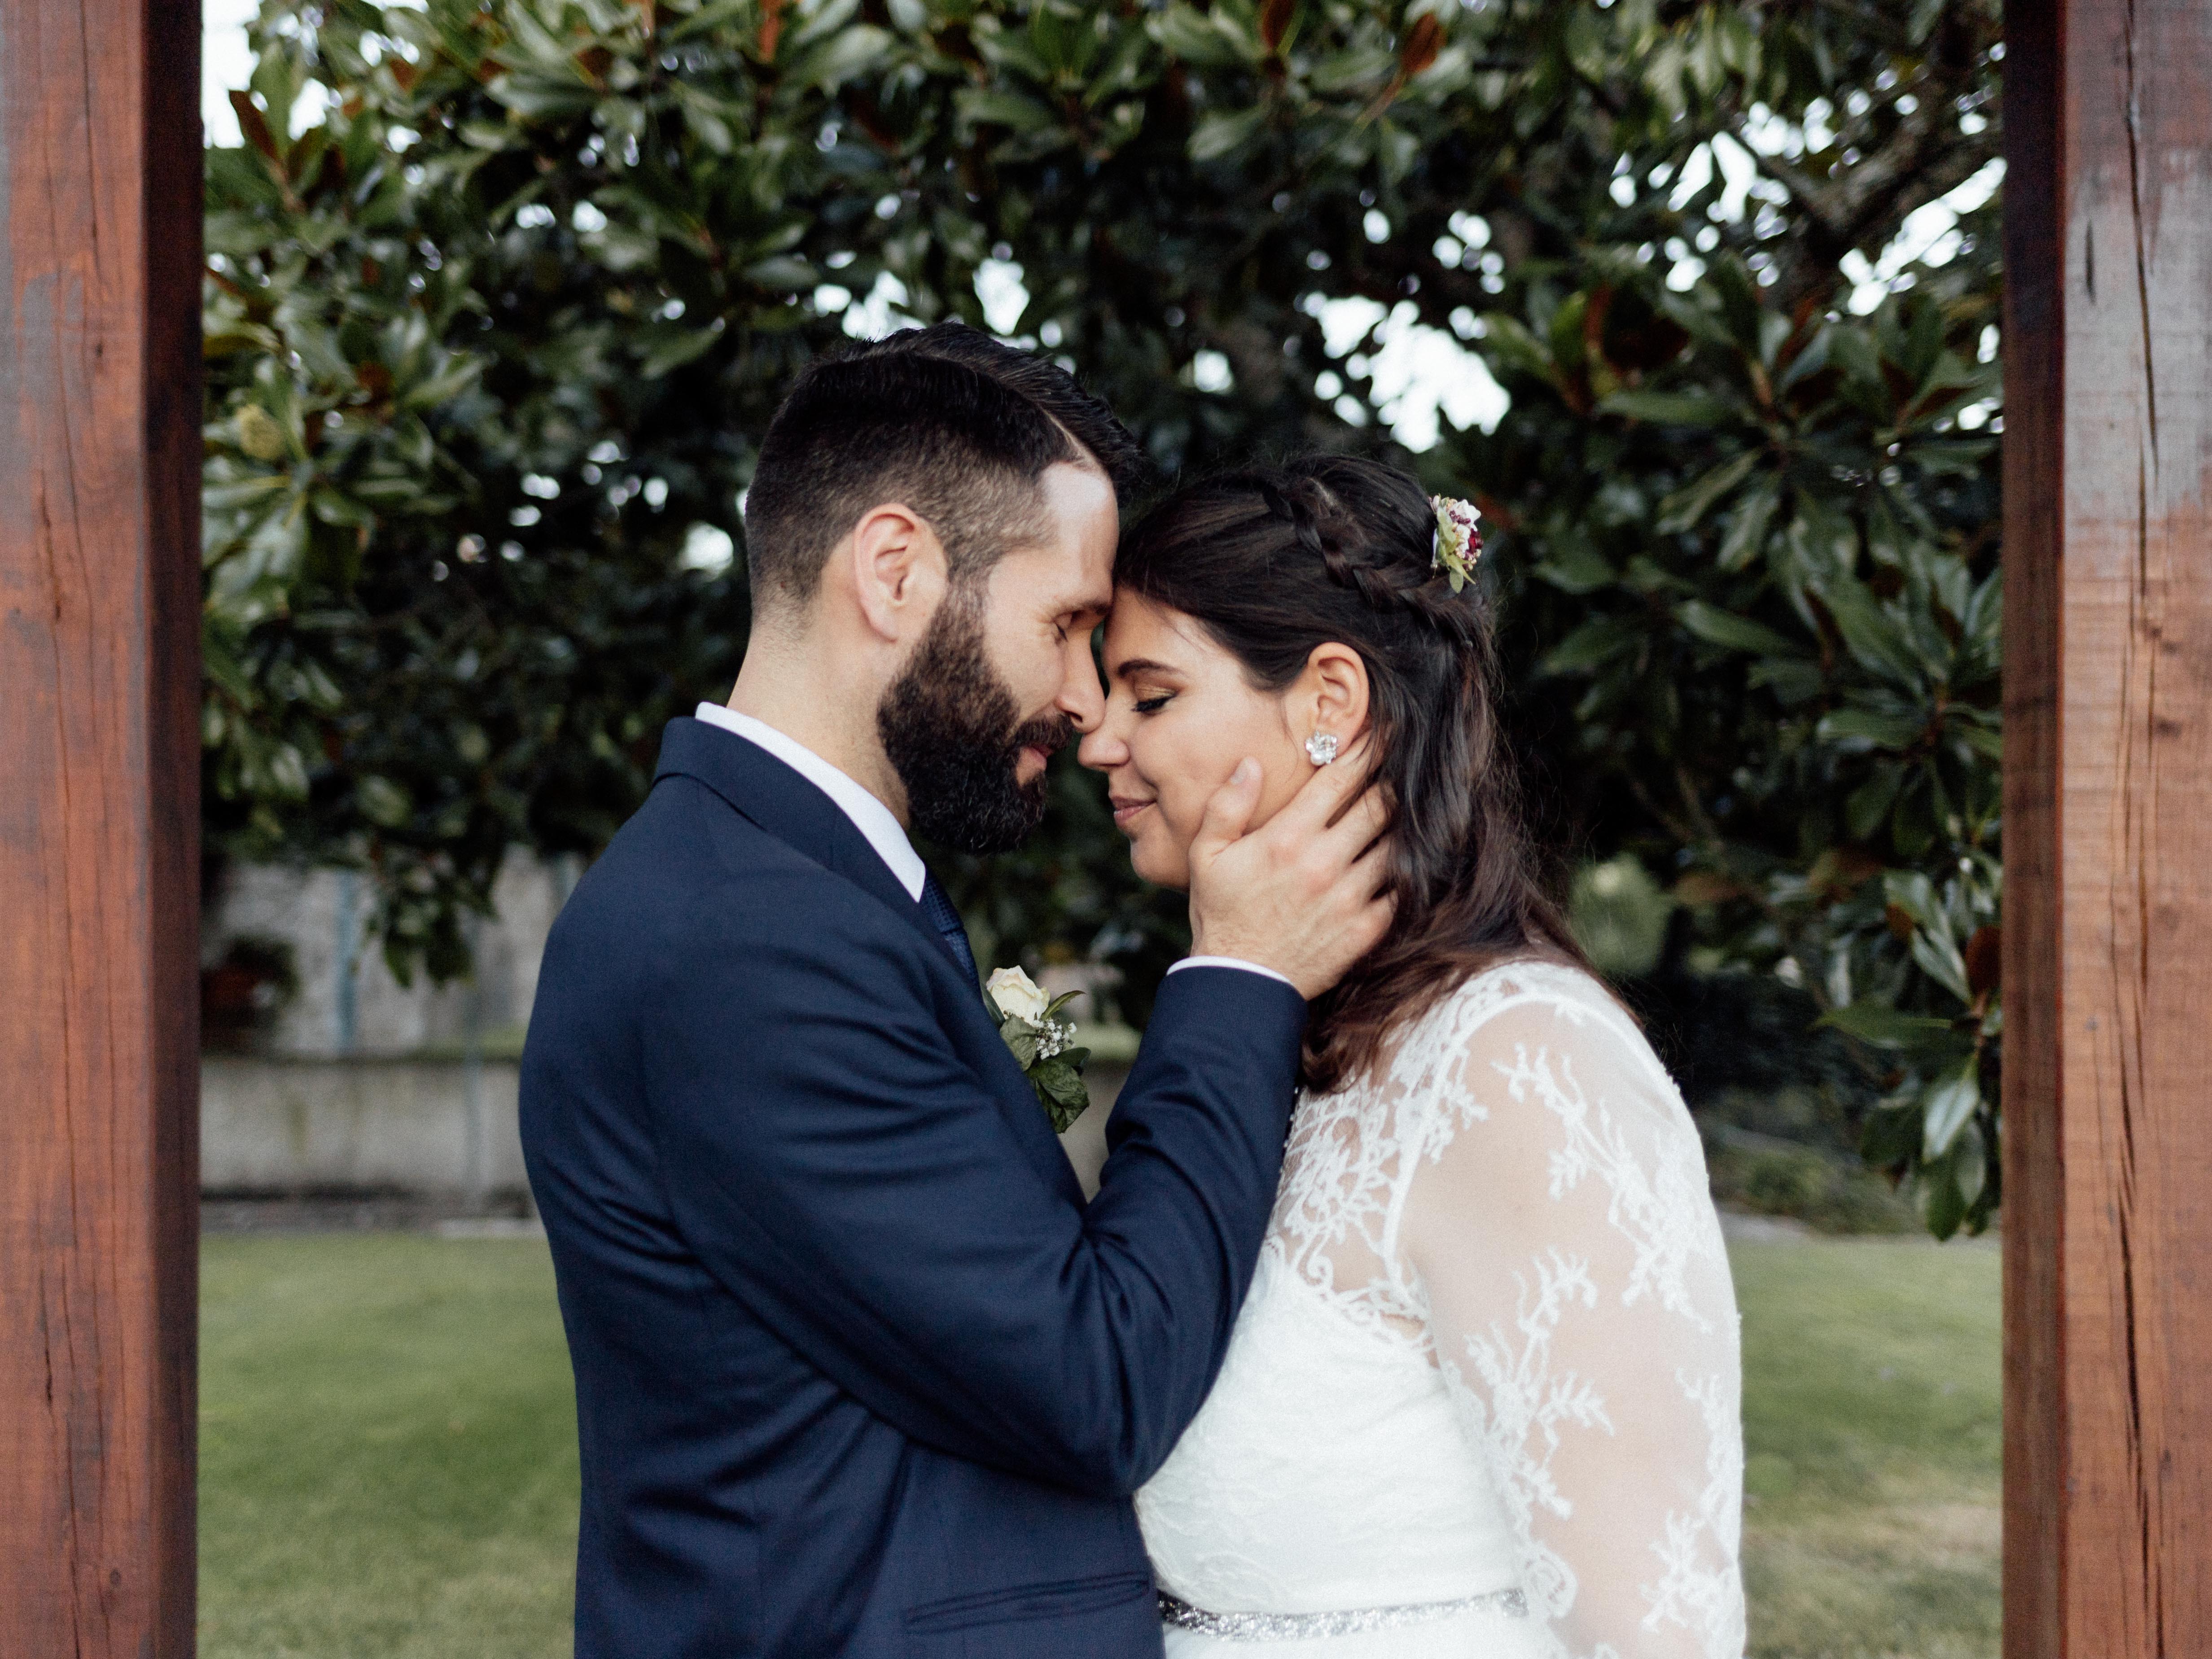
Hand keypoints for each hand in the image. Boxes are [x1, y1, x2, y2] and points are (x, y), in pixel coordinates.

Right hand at [1185, 740, 1393, 999]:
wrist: (1241, 983)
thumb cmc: (1221, 914)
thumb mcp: (1207, 855)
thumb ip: (1227, 806)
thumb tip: (1250, 764)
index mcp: (1287, 838)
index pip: (1339, 779)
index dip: (1366, 750)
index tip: (1384, 733)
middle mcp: (1323, 862)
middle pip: (1378, 806)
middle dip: (1393, 781)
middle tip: (1407, 765)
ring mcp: (1348, 897)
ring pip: (1396, 845)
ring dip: (1404, 825)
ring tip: (1414, 809)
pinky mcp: (1365, 929)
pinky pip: (1401, 891)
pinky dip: (1410, 872)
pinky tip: (1412, 860)